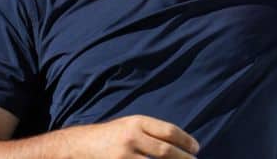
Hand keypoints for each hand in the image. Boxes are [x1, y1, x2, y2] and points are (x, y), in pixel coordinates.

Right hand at [56, 114, 199, 158]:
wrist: (80, 146)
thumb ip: (151, 132)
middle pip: (166, 151)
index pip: (169, 131)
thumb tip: (180, 144)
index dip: (186, 141)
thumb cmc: (111, 136)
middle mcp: (132, 137)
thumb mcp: (130, 126)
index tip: (196, 149)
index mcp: (137, 122)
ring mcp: (125, 155)